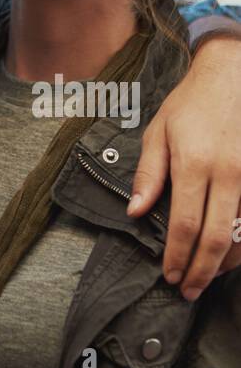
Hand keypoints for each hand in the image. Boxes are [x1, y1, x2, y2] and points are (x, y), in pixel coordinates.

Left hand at [128, 38, 240, 298]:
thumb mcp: (158, 131)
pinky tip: (230, 254)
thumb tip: (136, 213)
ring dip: (225, 263)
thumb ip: (149, 174)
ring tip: (207, 279)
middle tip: (189, 292)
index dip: (178, 256)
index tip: (170, 275)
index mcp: (195, 163)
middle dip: (202, 271)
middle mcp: (227, 174)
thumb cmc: (191, 103)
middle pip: (217, 237)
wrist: (233, 76)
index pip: (185, 224)